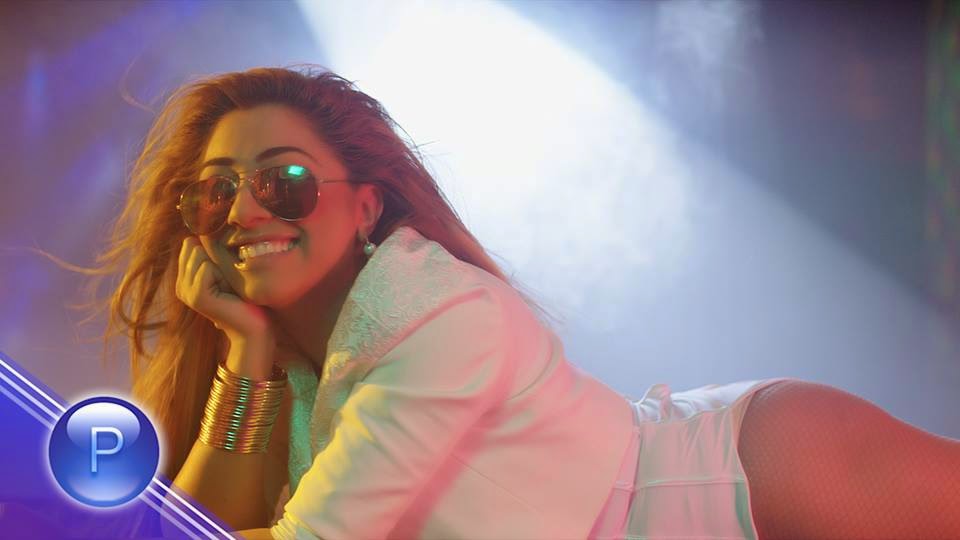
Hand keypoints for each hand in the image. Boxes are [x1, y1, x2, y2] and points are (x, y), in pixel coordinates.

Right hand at [176, 237, 275, 377]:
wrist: (255, 326)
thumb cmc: (246, 298)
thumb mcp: (227, 271)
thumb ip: (211, 252)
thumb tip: (197, 233)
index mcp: (185, 278)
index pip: (192, 244)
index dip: (215, 254)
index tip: (226, 276)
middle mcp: (181, 285)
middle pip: (195, 248)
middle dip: (218, 261)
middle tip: (229, 284)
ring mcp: (186, 292)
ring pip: (200, 256)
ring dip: (222, 269)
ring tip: (229, 289)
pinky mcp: (196, 297)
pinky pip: (206, 268)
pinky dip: (223, 276)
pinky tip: (228, 294)